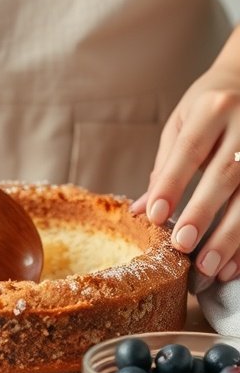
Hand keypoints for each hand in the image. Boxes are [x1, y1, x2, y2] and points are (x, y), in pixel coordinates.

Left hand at [131, 41, 239, 283]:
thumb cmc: (211, 105)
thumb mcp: (182, 123)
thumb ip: (165, 166)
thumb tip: (142, 212)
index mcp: (213, 107)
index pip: (190, 148)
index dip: (172, 183)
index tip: (156, 216)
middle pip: (225, 174)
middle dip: (204, 214)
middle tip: (183, 246)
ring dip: (232, 236)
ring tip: (210, 267)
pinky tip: (235, 263)